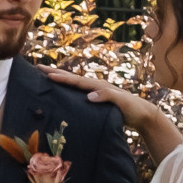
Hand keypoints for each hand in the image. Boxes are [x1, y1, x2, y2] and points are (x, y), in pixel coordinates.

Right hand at [53, 71, 178, 161]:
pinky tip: (62, 92)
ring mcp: (96, 92)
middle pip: (73, 78)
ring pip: (74, 84)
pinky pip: (78, 92)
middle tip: (38, 68)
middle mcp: (96, 86)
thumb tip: (89, 96)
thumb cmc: (134, 109)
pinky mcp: (97, 100)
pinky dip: (68, 89)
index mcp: (99, 86)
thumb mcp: (122, 102)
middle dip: (56, 72)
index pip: (77, 81)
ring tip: (46, 76)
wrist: (144, 114)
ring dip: (60, 79)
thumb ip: (107, 97)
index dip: (62, 78)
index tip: (47, 75)